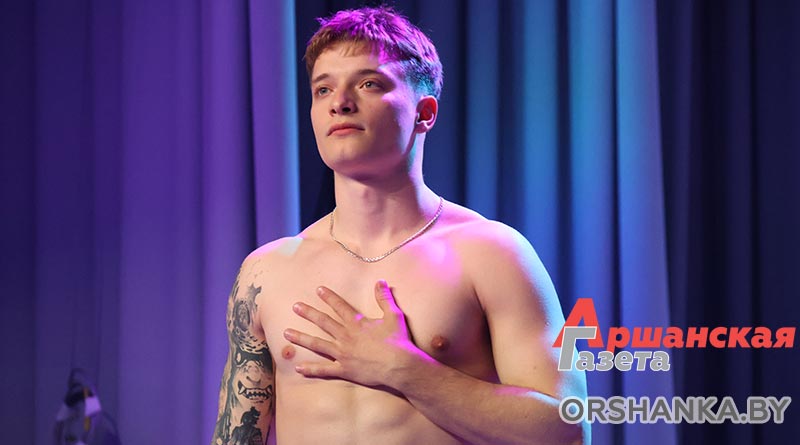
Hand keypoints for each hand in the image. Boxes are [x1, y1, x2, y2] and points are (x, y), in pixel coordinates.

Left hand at [283, 280, 424, 386]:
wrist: (400, 366)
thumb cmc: (398, 341)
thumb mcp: (394, 316)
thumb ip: (384, 298)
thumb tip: (380, 281)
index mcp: (357, 323)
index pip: (339, 306)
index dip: (329, 297)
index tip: (317, 290)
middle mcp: (346, 337)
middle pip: (323, 322)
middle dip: (308, 313)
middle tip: (295, 306)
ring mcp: (343, 354)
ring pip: (317, 345)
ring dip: (301, 338)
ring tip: (286, 333)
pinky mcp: (344, 370)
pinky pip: (324, 370)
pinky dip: (311, 369)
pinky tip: (297, 367)